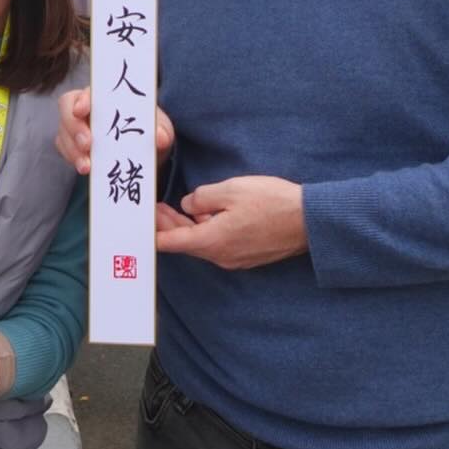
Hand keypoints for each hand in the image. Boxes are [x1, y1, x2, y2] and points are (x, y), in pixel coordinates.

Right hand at [57, 86, 174, 176]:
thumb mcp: (162, 130)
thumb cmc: (151, 132)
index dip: (82, 98)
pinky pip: (65, 149)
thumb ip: (162, 131)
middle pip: (67, 108)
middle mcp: (88, 106)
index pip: (89, 90)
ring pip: (64, 131)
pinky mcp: (72, 144)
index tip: (81, 110)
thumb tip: (160, 137)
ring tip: (87, 166)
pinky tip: (85, 169)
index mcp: (108, 95)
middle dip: (74, 126)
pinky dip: (73, 159)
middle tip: (87, 144)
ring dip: (73, 149)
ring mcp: (77, 125)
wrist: (146, 153)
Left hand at [155, 175, 306, 270]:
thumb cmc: (271, 202)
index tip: (139, 222)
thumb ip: (202, 198)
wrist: (310, 222)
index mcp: (211, 241)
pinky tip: (202, 215)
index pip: (170, 242)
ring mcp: (234, 258)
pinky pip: (217, 244)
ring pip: (200, 243)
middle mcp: (219, 256)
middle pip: (184, 243)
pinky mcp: (247, 255)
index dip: (152, 232)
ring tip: (171, 208)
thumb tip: (187, 205)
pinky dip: (204, 230)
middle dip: (166, 226)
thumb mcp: (230, 190)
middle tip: (153, 209)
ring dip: (185, 227)